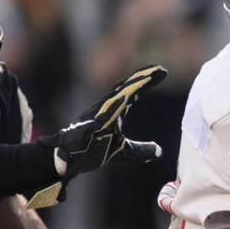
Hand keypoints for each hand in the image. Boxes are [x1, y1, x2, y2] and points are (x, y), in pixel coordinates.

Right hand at [28, 65, 166, 208]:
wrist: (67, 159)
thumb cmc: (92, 150)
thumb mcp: (123, 151)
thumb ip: (140, 150)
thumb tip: (158, 152)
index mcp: (114, 111)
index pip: (133, 92)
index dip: (146, 81)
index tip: (162, 72)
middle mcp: (107, 108)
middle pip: (127, 88)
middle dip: (143, 78)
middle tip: (160, 69)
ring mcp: (98, 114)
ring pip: (118, 96)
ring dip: (133, 86)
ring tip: (148, 77)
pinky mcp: (91, 123)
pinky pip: (106, 110)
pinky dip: (117, 102)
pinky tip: (129, 95)